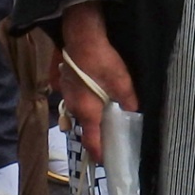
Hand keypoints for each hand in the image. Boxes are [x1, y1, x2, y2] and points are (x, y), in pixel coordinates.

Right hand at [60, 1, 138, 162]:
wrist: (79, 34)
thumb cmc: (101, 59)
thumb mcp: (122, 81)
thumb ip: (128, 100)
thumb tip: (133, 113)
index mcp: (87, 111)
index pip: (91, 142)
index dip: (99, 154)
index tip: (107, 160)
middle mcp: (72, 106)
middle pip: (85, 126)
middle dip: (97, 131)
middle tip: (111, 132)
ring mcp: (64, 93)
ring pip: (78, 110)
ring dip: (90, 113)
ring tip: (103, 110)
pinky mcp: (61, 81)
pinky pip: (73, 96)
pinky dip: (82, 98)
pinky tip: (91, 88)